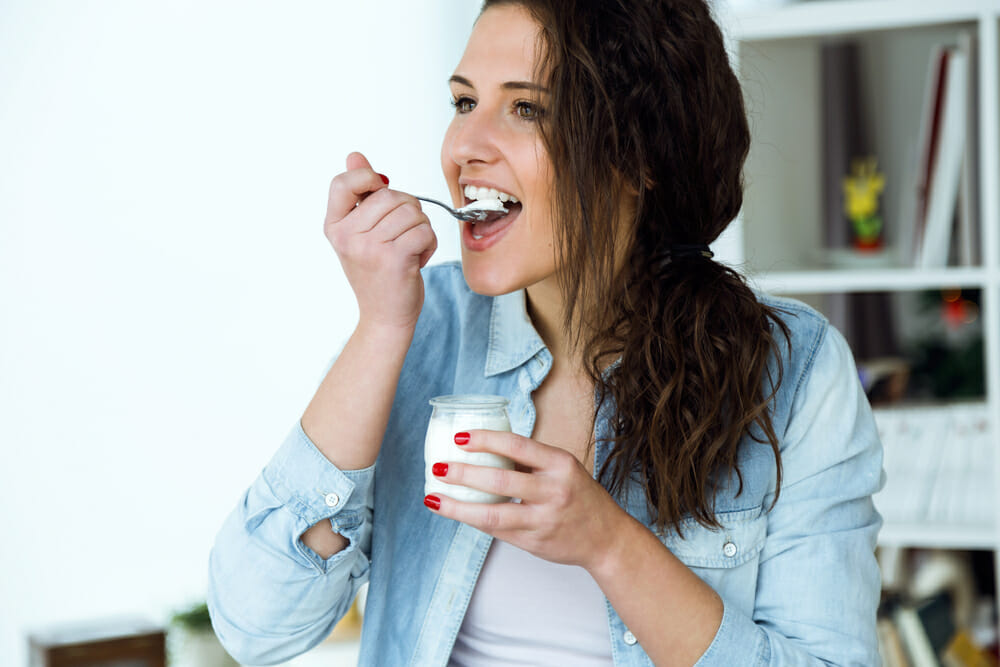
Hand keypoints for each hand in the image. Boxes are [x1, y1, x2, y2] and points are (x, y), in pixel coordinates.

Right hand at [324, 152, 437, 330]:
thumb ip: (359, 194)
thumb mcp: (361, 232)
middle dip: (408, 211)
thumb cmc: (377, 273)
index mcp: (333, 226)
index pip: (344, 182)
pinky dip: (429, 244)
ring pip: (412, 212)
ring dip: (420, 229)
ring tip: (409, 249)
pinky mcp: (394, 258)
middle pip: (391, 195)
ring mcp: (368, 247)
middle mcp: (346, 236)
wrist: (385, 317)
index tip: (380, 193)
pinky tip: (417, 260)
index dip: (367, 179)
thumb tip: (355, 155)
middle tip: (401, 236)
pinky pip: (424, 230)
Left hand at [424, 430, 629, 570]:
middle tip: (438, 466)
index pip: (517, 446)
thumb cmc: (580, 496)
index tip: (460, 437)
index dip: (486, 440)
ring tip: (434, 496)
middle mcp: (553, 491)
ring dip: (458, 506)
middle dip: (464, 474)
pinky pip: (497, 530)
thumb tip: (485, 447)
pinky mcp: (534, 543)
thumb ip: (530, 461)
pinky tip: (455, 512)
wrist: (606, 538)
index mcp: (560, 464)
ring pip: (493, 514)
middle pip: (500, 481)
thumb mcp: (563, 469)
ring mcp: (543, 520)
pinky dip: (473, 520)